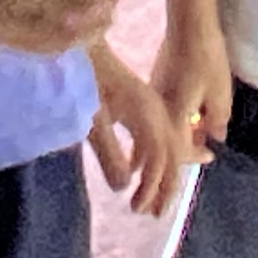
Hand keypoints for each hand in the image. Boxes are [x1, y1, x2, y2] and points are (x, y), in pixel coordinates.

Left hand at [84, 38, 192, 217]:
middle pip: (174, 152)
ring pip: (171, 144)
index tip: (136, 208)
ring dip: (167, 172)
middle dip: (168, 184)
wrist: (84, 44)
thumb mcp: (92, 118)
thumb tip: (124, 187)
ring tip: (162, 197)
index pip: (161, 157)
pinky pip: (160, 136)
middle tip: (157, 214)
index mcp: (147, 112)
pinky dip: (160, 157)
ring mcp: (152, 105)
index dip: (153, 186)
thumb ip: (109, 153)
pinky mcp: (143, 104)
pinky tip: (148, 169)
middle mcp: (156, 109)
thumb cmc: (85, 78)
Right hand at [154, 15, 236, 157]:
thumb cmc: (206, 59)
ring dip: (174, 133)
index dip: (193, 158)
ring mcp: (153, 93)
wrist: (188, 24)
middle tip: (196, 149)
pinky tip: (184, 112)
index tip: (208, 156)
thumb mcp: (220, 93)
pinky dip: (171, 117)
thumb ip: (218, 120)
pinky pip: (160, 109)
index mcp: (172, 117)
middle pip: (164, 140)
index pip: (177, 151)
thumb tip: (216, 138)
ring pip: (161, 124)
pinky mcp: (154, 79)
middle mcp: (157, 110)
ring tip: (190, 134)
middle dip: (177, 150)